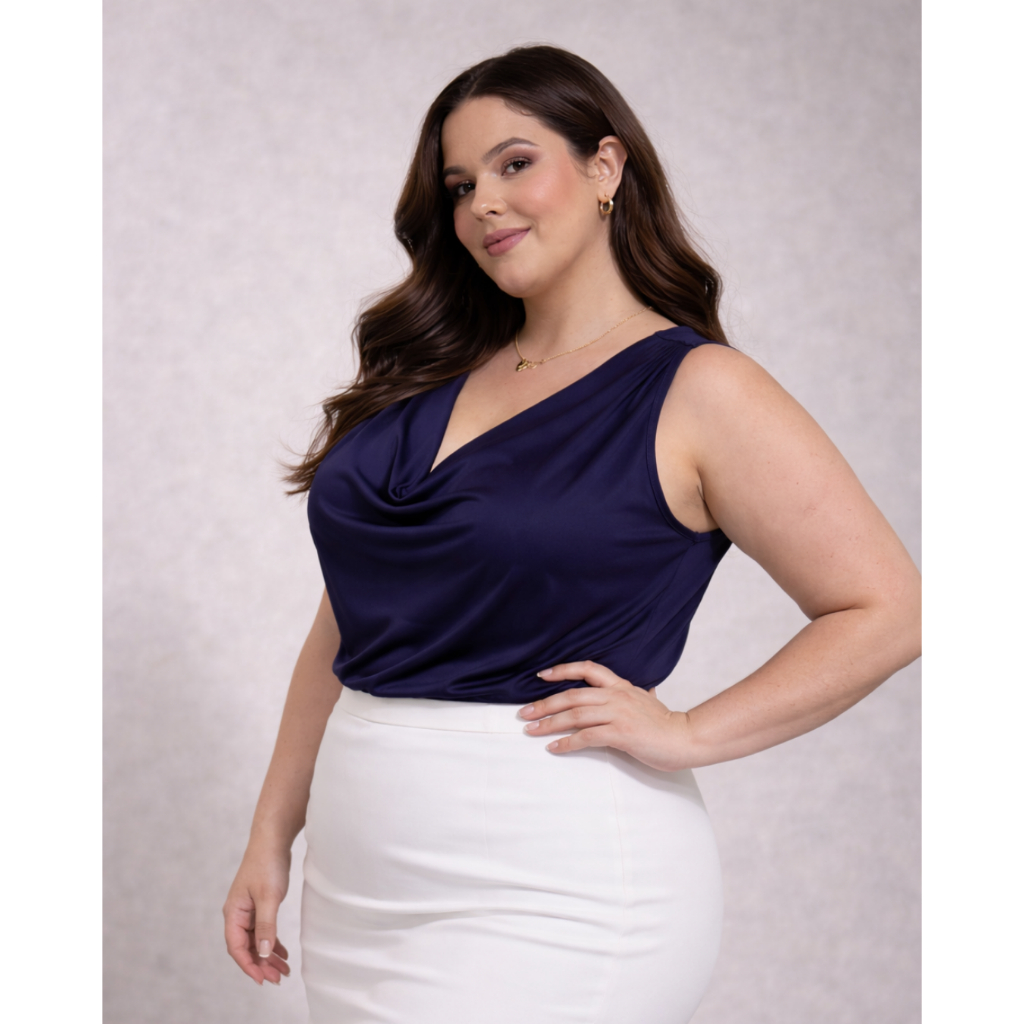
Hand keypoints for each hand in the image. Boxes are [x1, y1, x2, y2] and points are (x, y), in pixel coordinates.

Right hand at [223, 842, 292, 985]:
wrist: (272, 840)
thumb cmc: (267, 864)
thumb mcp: (268, 897)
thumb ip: (266, 926)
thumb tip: (264, 954)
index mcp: (233, 913)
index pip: (237, 947)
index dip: (249, 965)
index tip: (263, 979)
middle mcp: (237, 914)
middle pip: (247, 947)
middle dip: (261, 965)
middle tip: (278, 979)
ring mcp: (248, 910)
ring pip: (256, 940)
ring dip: (268, 956)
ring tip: (284, 971)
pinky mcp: (259, 905)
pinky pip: (263, 930)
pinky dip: (272, 942)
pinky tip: (283, 953)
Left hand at [518, 660, 693, 771]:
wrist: (686, 738)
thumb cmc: (667, 723)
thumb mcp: (651, 700)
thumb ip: (641, 693)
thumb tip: (647, 687)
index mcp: (621, 686)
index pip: (587, 669)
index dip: (562, 670)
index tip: (542, 675)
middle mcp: (617, 696)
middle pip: (572, 695)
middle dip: (544, 703)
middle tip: (523, 712)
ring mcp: (618, 714)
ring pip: (575, 715)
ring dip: (549, 724)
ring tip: (531, 731)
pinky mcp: (621, 734)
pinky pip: (586, 737)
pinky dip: (567, 743)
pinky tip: (554, 748)